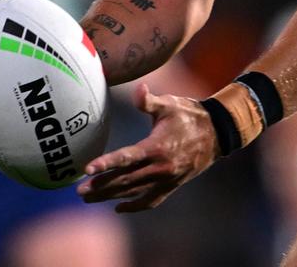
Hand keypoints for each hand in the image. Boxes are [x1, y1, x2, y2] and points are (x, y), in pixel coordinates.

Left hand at [76, 83, 217, 211]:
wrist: (217, 133)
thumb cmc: (189, 115)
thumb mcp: (170, 104)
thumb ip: (149, 101)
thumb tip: (139, 89)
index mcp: (156, 147)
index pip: (126, 158)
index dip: (106, 164)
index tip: (87, 169)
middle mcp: (160, 167)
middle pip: (125, 180)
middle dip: (101, 186)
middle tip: (79, 191)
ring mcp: (166, 179)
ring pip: (134, 192)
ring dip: (110, 196)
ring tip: (89, 198)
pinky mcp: (172, 185)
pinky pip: (150, 201)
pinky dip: (134, 205)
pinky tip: (119, 207)